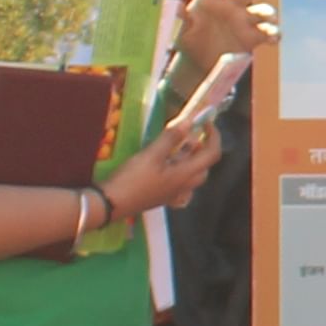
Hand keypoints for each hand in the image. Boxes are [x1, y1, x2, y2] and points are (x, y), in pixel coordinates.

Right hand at [101, 113, 223, 220]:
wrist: (112, 203)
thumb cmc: (133, 178)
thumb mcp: (151, 155)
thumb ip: (171, 138)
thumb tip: (189, 122)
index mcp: (186, 175)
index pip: (212, 155)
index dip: (214, 137)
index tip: (206, 122)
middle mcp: (184, 186)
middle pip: (204, 165)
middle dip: (202, 147)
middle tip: (189, 134)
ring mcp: (174, 193)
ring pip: (191, 173)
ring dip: (190, 157)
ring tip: (176, 144)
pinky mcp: (163, 196)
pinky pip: (180, 180)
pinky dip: (179, 167)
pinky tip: (166, 161)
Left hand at [175, 0, 273, 70]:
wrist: (197, 60)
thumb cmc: (188, 37)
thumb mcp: (179, 28)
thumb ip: (180, 17)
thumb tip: (174, 7)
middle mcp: (233, 3)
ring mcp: (245, 19)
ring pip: (262, 10)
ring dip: (268, 12)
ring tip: (268, 17)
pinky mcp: (254, 36)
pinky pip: (268, 32)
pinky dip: (274, 34)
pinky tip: (273, 38)